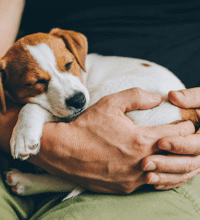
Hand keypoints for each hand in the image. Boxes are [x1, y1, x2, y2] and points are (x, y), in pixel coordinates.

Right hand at [28, 88, 194, 193]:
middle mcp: (140, 163)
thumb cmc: (86, 127)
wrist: (63, 151)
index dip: (186, 127)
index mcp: (140, 141)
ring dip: (172, 162)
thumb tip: (156, 98)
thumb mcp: (110, 104)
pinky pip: (147, 182)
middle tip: (184, 138)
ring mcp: (132, 179)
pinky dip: (155, 173)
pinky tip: (152, 165)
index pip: (176, 134)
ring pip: (165, 173)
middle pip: (175, 156)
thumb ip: (136, 96)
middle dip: (183, 146)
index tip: (188, 123)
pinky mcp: (124, 188)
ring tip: (173, 153)